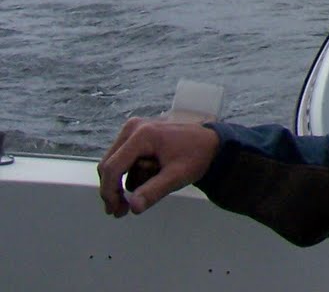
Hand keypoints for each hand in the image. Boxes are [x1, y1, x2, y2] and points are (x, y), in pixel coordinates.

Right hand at [97, 117, 220, 216]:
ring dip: (124, 182)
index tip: (115, 211)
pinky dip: (129, 173)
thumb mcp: (177, 176)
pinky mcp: (135, 133)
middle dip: (113, 190)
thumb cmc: (196, 155)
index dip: (109, 192)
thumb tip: (133, 207)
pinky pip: (121, 159)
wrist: (210, 141)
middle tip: (121, 211)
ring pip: (113, 164)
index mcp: (143, 134)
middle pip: (108, 165)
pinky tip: (149, 177)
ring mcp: (133, 128)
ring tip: (147, 188)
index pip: (112, 167)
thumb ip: (154, 191)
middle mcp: (133, 127)